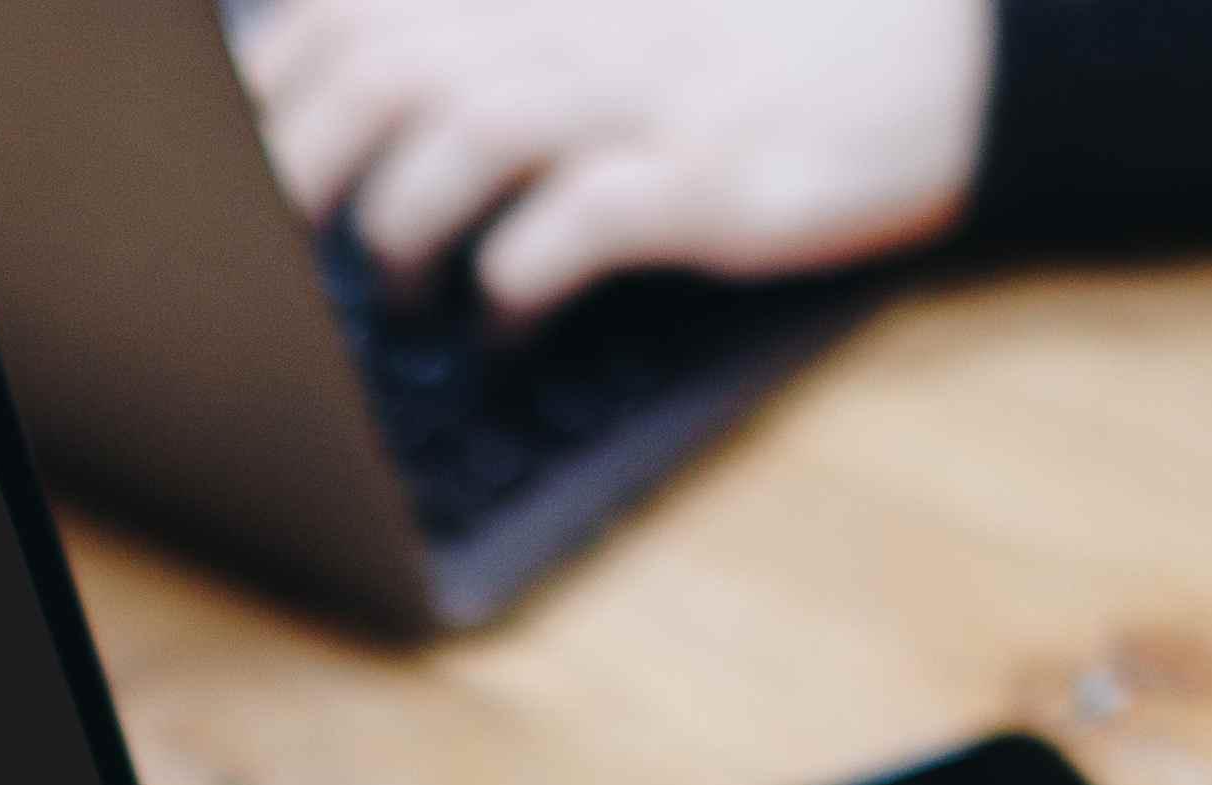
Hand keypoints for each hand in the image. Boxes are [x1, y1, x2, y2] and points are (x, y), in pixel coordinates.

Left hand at [238, 0, 991, 325]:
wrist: (960, 61)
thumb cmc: (778, 41)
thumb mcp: (629, 7)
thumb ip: (508, 26)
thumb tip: (368, 82)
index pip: (357, 0)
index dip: (277, 78)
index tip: (250, 150)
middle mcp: (586, 12)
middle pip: (385, 64)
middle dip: (305, 162)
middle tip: (291, 246)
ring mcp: (650, 93)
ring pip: (464, 135)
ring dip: (402, 225)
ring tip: (401, 285)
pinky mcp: (711, 181)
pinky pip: (572, 227)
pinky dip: (510, 284)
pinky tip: (500, 325)